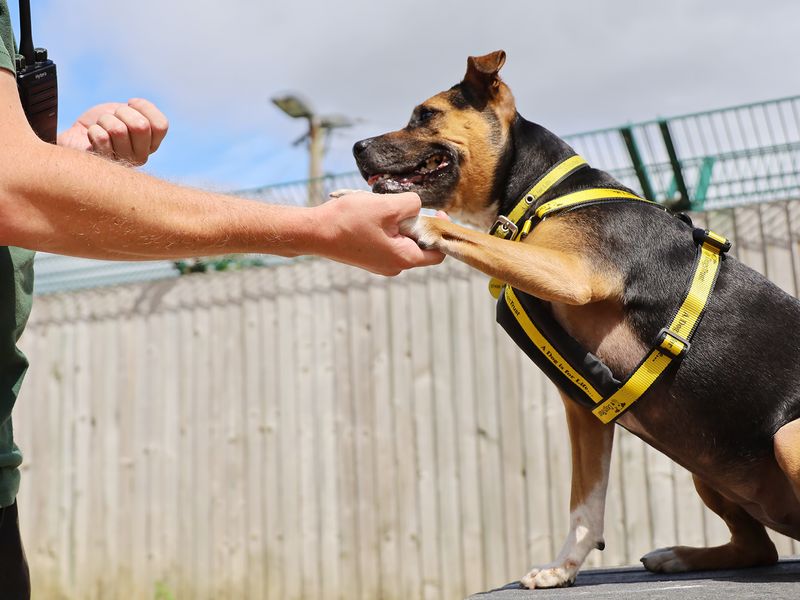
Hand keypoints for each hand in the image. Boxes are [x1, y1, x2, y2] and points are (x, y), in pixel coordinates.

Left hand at [57, 98, 168, 165]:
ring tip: (102, 127)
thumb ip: (142, 111)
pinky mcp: (104, 164)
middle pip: (141, 126)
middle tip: (114, 116)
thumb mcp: (127, 110)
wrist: (78, 135)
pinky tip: (93, 136)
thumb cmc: (105, 121)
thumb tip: (135, 105)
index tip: (130, 104)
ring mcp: (124, 162)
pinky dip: (93, 130)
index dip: (144, 107)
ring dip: (105, 121)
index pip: (161, 125)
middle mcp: (142, 156)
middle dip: (122, 112)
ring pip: (118, 130)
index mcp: (152, 143)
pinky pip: (102, 138)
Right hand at [313, 191, 444, 275]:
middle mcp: (394, 267)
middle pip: (419, 245)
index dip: (441, 231)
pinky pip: (386, 242)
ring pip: (401, 241)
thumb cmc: (349, 220)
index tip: (436, 211)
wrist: (314, 232)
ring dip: (397, 223)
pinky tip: (369, 215)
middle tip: (401, 205)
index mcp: (404, 259)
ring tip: (380, 209)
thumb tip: (418, 208)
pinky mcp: (368, 258)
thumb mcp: (388, 206)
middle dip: (415, 223)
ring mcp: (380, 264)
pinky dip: (385, 227)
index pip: (438, 253)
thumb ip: (413, 205)